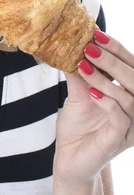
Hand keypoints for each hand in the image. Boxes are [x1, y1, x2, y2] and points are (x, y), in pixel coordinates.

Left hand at [53, 29, 133, 184]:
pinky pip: (121, 118)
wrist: (67, 159)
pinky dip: (107, 102)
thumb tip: (69, 43)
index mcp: (129, 95)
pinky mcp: (119, 141)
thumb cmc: (77, 127)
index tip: (97, 34)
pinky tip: (90, 93)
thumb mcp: (77, 94)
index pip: (131, 67)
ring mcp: (131, 128)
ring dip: (105, 79)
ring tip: (83, 66)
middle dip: (113, 60)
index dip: (117, 50)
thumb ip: (79, 73)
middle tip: (90, 47)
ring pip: (129, 98)